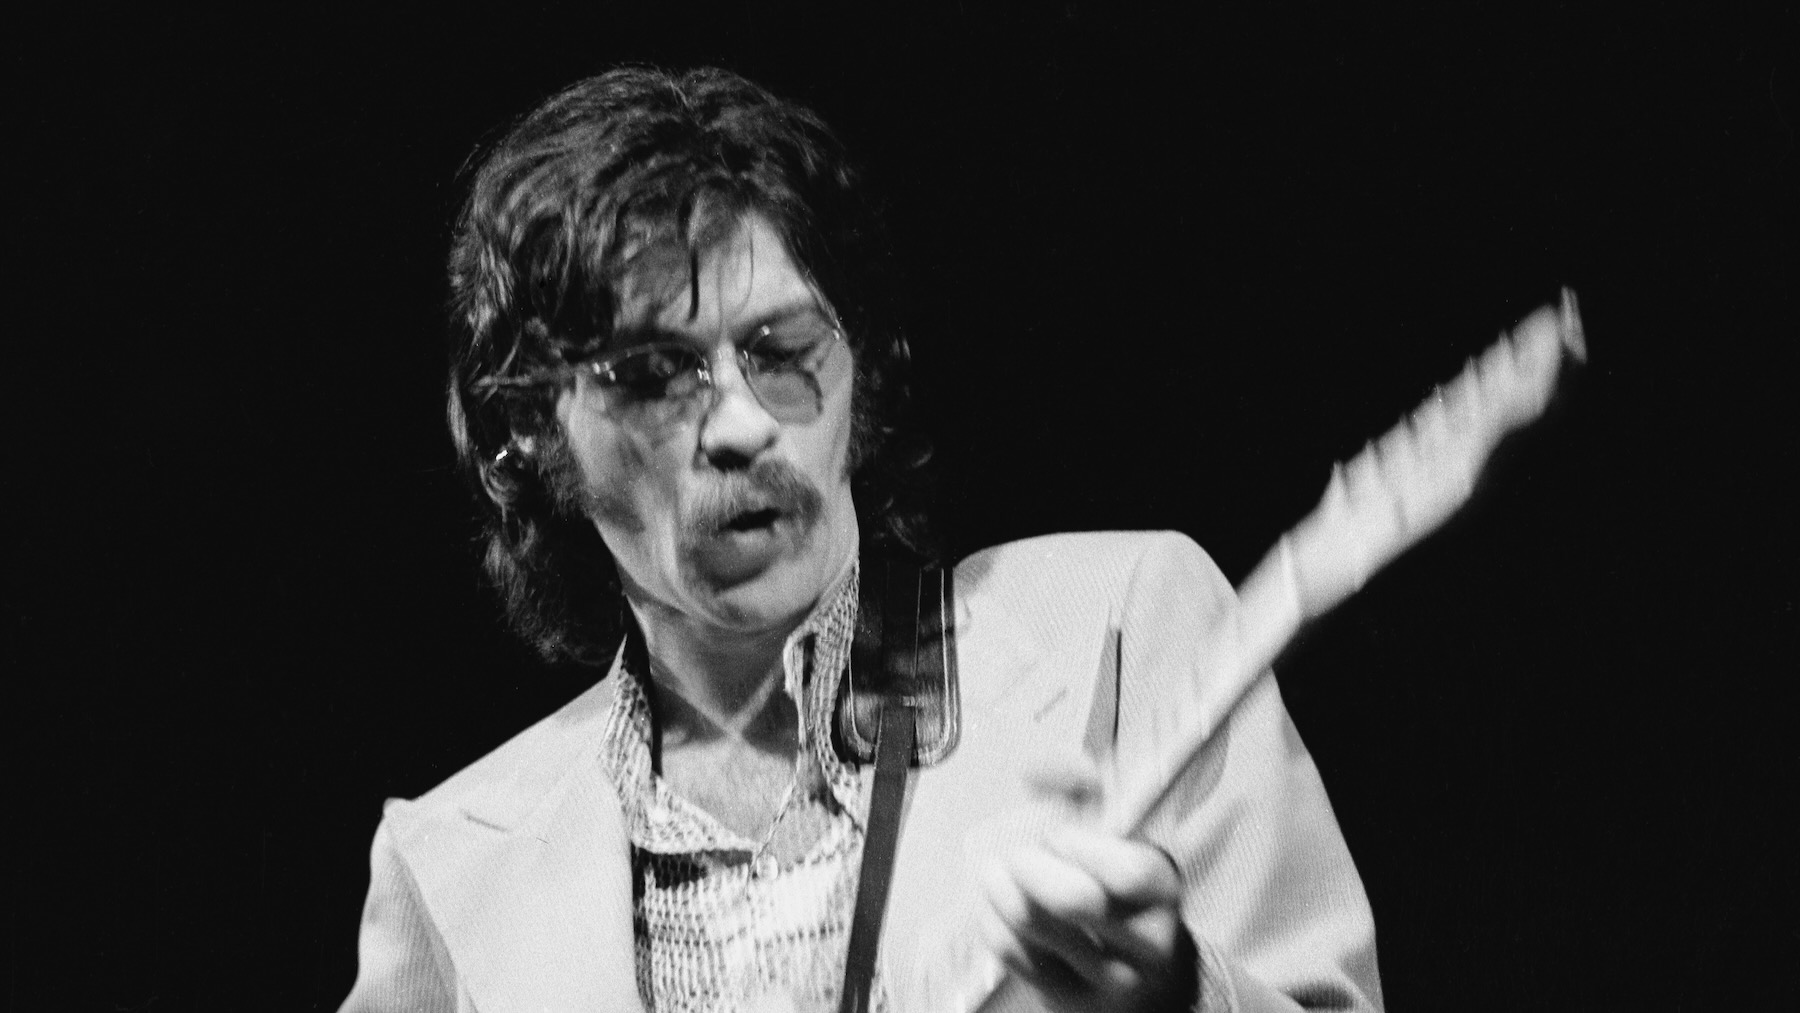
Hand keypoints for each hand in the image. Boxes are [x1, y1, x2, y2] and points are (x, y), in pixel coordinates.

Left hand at [978, 762, 1198, 1012]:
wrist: (1151, 982)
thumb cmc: (1126, 896)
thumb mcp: (1123, 838)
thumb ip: (1080, 787)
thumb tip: (1037, 770)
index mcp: (1164, 891)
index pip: (1127, 872)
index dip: (1081, 846)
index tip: (1060, 835)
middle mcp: (1146, 942)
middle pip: (1075, 902)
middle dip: (1031, 866)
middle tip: (1015, 853)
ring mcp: (1108, 979)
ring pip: (1035, 927)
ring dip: (1000, 889)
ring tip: (994, 871)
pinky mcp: (1068, 999)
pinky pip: (1014, 955)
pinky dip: (993, 921)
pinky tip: (995, 905)